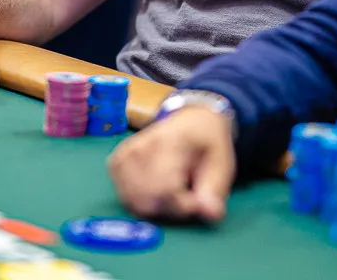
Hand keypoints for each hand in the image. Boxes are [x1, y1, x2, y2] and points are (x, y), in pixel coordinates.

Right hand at [107, 106, 235, 222]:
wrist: (191, 122)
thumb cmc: (207, 144)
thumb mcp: (221, 164)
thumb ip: (214, 191)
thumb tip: (210, 213)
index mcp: (170, 140)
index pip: (166, 190)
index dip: (184, 205)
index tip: (198, 200)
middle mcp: (140, 145)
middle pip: (147, 200)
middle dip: (170, 208)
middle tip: (187, 194)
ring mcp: (124, 154)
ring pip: (133, 202)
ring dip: (156, 206)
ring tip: (173, 189)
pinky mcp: (115, 163)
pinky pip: (125, 198)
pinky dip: (142, 201)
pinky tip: (155, 188)